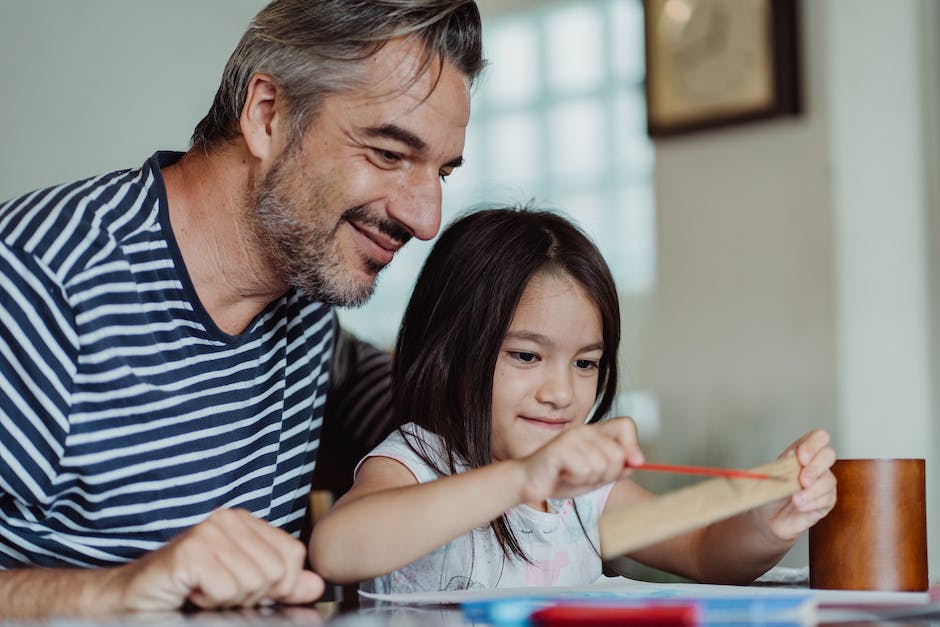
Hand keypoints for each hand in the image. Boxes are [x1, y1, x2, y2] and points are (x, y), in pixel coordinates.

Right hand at [109, 508, 324, 610]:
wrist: (128, 602)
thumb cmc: (184, 592)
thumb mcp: (242, 587)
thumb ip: (281, 585)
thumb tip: (316, 585)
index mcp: (245, 521)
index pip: (292, 555)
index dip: (277, 585)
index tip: (244, 590)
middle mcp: (228, 518)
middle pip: (275, 572)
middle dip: (250, 595)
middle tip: (217, 591)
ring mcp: (208, 531)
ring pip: (252, 582)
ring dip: (226, 600)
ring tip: (202, 590)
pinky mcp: (190, 551)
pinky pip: (227, 589)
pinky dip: (210, 601)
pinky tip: (190, 592)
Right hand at [519, 416, 643, 503]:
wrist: (529, 483)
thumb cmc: (561, 478)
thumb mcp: (596, 476)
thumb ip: (617, 468)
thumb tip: (638, 461)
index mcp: (595, 433)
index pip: (626, 425)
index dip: (633, 445)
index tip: (633, 463)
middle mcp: (585, 430)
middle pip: (618, 454)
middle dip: (607, 475)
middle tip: (585, 474)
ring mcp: (572, 437)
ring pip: (602, 465)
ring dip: (589, 479)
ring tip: (572, 474)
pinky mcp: (560, 448)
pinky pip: (584, 470)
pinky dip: (576, 479)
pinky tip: (562, 474)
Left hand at [757, 430, 836, 541]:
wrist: (767, 515)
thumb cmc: (770, 490)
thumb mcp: (771, 473)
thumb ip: (782, 464)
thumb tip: (792, 456)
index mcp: (801, 452)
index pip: (818, 437)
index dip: (812, 444)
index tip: (800, 457)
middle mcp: (815, 465)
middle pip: (828, 455)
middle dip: (815, 467)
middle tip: (802, 480)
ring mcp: (823, 482)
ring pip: (829, 480)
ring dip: (812, 490)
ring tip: (796, 499)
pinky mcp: (826, 501)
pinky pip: (827, 499)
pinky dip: (812, 502)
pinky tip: (800, 506)